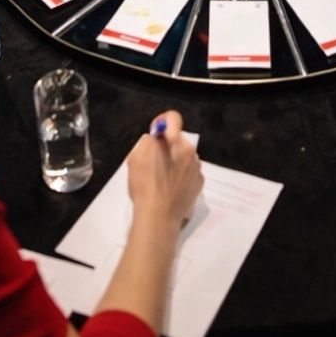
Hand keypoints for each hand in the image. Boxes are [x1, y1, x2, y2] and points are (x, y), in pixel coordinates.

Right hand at [127, 110, 203, 227]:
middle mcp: (191, 152)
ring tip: (162, 180)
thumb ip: (148, 142)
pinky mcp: (199, 184)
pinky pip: (189, 173)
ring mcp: (197, 169)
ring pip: (184, 158)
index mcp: (176, 142)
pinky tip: (171, 189)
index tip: (156, 134)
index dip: (162, 123)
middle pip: (178, 141)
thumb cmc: (145, 186)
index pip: (173, 119)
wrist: (158, 218)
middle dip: (167, 147)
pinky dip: (181, 177)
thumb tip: (155, 139)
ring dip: (175, 162)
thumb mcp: (136, 158)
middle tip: (153, 163)